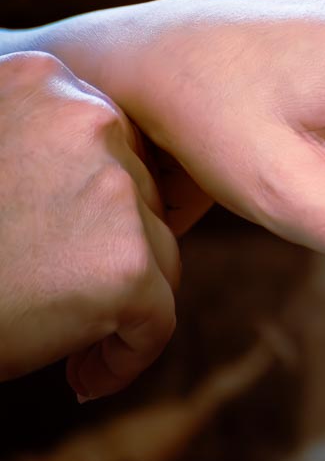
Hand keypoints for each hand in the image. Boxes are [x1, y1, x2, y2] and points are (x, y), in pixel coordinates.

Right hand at [0, 53, 179, 399]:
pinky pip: (157, 317)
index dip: (89, 201)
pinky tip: (80, 380)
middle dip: (108, 248)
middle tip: (49, 292)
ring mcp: (113, 189)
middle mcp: (89, 118)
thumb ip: (30, 142)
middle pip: (140, 193)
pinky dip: (127, 354)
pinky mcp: (126, 265)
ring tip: (54, 333)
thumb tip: (81, 168)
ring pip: (158, 252)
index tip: (48, 245)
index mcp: (42, 80)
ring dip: (117, 299)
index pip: (109, 140)